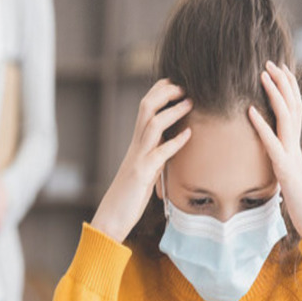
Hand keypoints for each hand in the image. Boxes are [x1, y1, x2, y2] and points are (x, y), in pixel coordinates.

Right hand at [91, 79, 192, 242]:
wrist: (111, 217)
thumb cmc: (130, 195)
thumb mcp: (147, 169)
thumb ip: (157, 154)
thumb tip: (174, 144)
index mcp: (137, 142)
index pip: (146, 107)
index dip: (161, 91)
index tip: (179, 83)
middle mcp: (136, 145)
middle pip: (146, 107)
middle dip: (166, 92)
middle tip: (186, 85)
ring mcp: (138, 158)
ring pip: (151, 124)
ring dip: (172, 111)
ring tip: (190, 103)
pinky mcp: (142, 174)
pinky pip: (159, 154)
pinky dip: (175, 142)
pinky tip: (189, 135)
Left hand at [248, 60, 301, 237]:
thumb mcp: (288, 179)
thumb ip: (281, 165)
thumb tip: (274, 160)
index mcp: (295, 146)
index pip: (292, 110)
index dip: (286, 89)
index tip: (276, 70)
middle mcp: (295, 145)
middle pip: (291, 106)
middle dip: (281, 82)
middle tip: (269, 61)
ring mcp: (292, 155)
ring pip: (286, 117)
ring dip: (274, 93)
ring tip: (262, 74)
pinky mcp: (285, 169)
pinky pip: (272, 143)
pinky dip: (261, 126)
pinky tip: (249, 111)